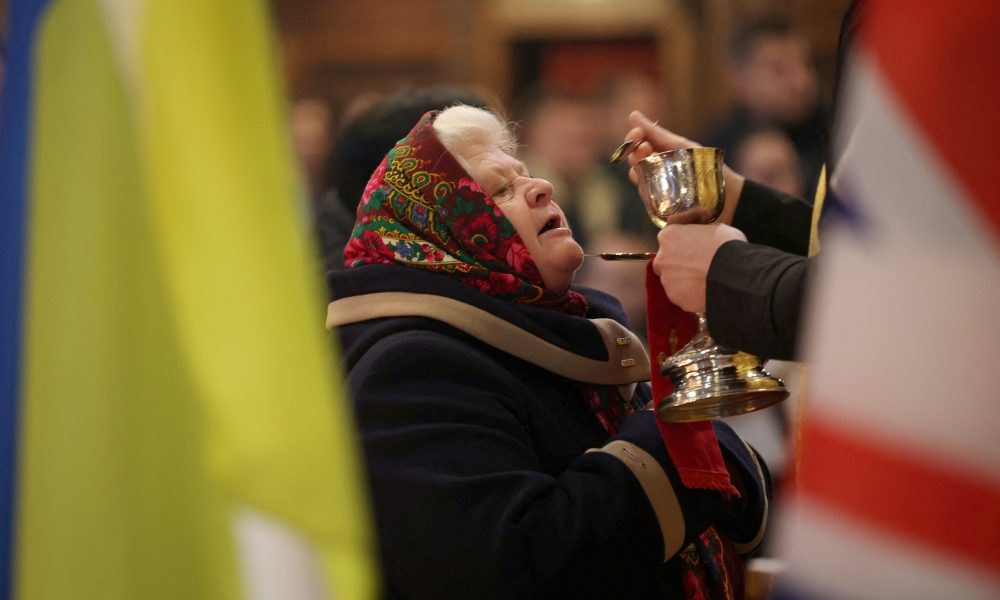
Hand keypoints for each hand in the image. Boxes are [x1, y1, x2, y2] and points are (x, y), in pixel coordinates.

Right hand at [623, 110, 745, 224]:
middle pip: (634, 165)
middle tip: (644, 148)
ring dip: (641, 173)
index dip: (632, 140)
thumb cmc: (706, 167)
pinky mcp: (661, 211)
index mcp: (657, 156)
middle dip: (634, 155)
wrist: (728, 195)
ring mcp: (656, 193)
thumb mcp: (682, 146)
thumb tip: (632, 115)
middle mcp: (653, 174)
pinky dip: (650, 193)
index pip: (636, 147)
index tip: (637, 134)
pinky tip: (657, 188)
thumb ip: (658, 133)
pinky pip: (649, 202)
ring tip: (651, 166)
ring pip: (639, 183)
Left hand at [652, 223, 746, 312]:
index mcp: (669, 236)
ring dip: (683, 279)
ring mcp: (667, 281)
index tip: (692, 245)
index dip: (682, 241)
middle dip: (678, 262)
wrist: (734, 277)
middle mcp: (662, 259)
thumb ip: (700, 232)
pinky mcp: (676, 298)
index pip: (669, 237)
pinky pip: (681, 295)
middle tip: (697, 264)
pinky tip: (704, 290)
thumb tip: (702, 236)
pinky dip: (690, 294)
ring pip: (672, 280)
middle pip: (666, 261)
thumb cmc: (726, 248)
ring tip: (704, 279)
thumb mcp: (715, 228)